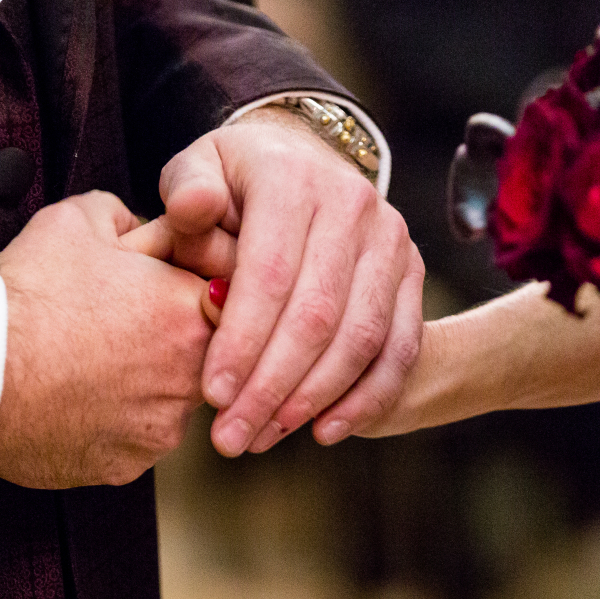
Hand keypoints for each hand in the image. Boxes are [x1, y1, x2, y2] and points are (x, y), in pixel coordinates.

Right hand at [0, 191, 217, 489]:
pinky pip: (131, 441)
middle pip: (196, 355)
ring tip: (84, 364)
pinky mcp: (128, 466)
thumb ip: (129, 217)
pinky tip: (72, 399)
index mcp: (191, 312)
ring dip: (137, 386)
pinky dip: (108, 424)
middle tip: (110, 325)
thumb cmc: (27, 297)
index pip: (218, 299)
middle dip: (161, 340)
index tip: (147, 292)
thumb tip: (140, 228)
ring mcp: (160, 429)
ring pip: (164, 402)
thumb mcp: (78, 220)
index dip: (176, 291)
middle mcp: (191, 378)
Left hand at [159, 105, 424, 455]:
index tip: (213, 396)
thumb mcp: (198, 172)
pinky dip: (366, 397)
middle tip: (231, 439)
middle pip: (317, 315)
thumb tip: (193, 211)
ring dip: (313, 399)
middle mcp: (352, 203)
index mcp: (293, 179)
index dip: (242, 341)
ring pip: (361, 338)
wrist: (298, 159)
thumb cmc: (232, 182)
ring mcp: (390, 240)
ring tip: (264, 437)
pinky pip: (400, 347)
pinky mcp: (412, 273)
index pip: (270, 274)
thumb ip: (187, 195)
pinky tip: (325, 431)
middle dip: (271, 387)